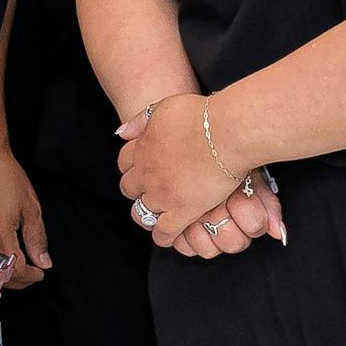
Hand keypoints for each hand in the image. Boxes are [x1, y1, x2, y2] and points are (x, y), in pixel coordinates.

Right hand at [0, 124, 49, 290]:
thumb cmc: (11, 181)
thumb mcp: (32, 210)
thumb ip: (37, 239)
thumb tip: (43, 263)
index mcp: (0, 233)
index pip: (14, 269)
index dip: (30, 276)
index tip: (42, 273)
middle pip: (0, 273)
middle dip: (20, 280)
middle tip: (37, 274)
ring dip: (12, 272)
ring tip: (30, 266)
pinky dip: (5, 261)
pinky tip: (18, 254)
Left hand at [114, 92, 280, 255]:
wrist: (224, 131)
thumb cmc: (200, 115)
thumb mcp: (162, 108)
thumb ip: (140, 121)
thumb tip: (120, 132)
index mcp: (140, 149)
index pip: (124, 164)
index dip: (133, 168)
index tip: (142, 171)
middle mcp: (146, 173)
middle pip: (129, 189)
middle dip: (138, 191)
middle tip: (151, 193)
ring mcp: (162, 193)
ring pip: (142, 212)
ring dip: (148, 213)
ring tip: (158, 216)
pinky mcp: (182, 210)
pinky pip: (164, 231)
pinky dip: (163, 235)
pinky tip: (168, 236)